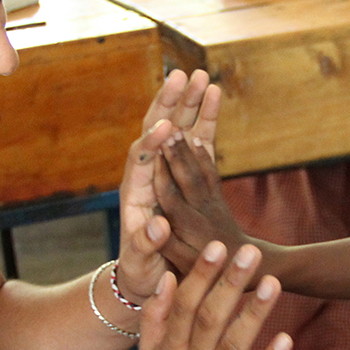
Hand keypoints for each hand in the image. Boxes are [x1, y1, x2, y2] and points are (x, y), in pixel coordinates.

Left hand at [115, 69, 223, 303]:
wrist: (146, 274)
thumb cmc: (142, 272)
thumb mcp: (141, 263)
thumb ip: (147, 245)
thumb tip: (158, 228)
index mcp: (135, 195)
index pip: (140, 160)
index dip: (152, 144)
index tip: (168, 127)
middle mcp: (147, 175)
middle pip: (154, 131)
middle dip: (169, 104)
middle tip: (182, 76)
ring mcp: (164, 170)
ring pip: (176, 128)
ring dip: (188, 102)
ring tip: (202, 75)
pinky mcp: (181, 171)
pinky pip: (193, 138)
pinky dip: (203, 117)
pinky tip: (214, 95)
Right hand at [134, 240, 291, 349]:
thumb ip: (156, 319)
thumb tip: (167, 279)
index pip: (186, 305)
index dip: (201, 275)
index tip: (218, 246)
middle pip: (210, 319)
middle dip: (230, 284)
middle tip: (250, 251)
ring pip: (233, 347)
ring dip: (253, 314)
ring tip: (273, 283)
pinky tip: (286, 339)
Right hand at [153, 129, 251, 274]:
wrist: (250, 265)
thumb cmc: (209, 269)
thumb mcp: (185, 264)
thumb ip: (169, 244)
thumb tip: (155, 224)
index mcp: (188, 227)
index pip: (171, 198)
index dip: (162, 177)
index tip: (153, 157)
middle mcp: (201, 211)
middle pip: (187, 179)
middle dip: (176, 155)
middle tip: (166, 130)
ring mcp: (212, 203)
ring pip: (200, 172)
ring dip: (188, 150)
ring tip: (178, 128)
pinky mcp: (219, 199)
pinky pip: (211, 174)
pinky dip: (204, 156)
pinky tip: (197, 138)